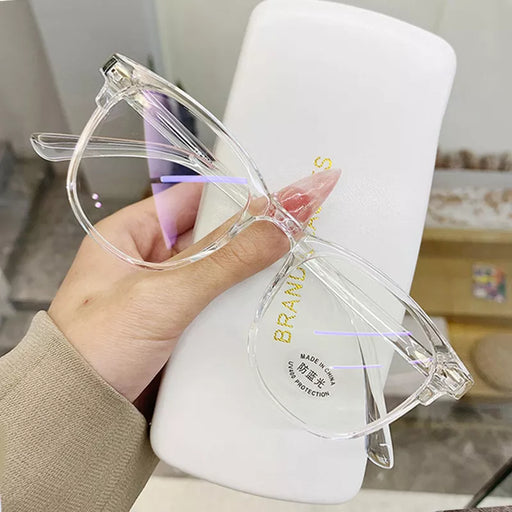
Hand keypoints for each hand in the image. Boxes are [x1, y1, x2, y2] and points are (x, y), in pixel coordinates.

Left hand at [48, 170, 339, 411]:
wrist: (78, 417)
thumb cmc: (101, 343)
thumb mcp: (167, 293)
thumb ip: (228, 258)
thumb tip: (288, 218)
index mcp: (132, 233)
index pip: (193, 197)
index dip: (237, 192)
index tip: (283, 192)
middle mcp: (149, 259)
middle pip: (212, 235)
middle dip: (254, 234)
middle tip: (306, 229)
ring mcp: (164, 294)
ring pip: (219, 271)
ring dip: (253, 272)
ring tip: (303, 261)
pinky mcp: (177, 326)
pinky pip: (217, 303)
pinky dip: (243, 302)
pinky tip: (277, 300)